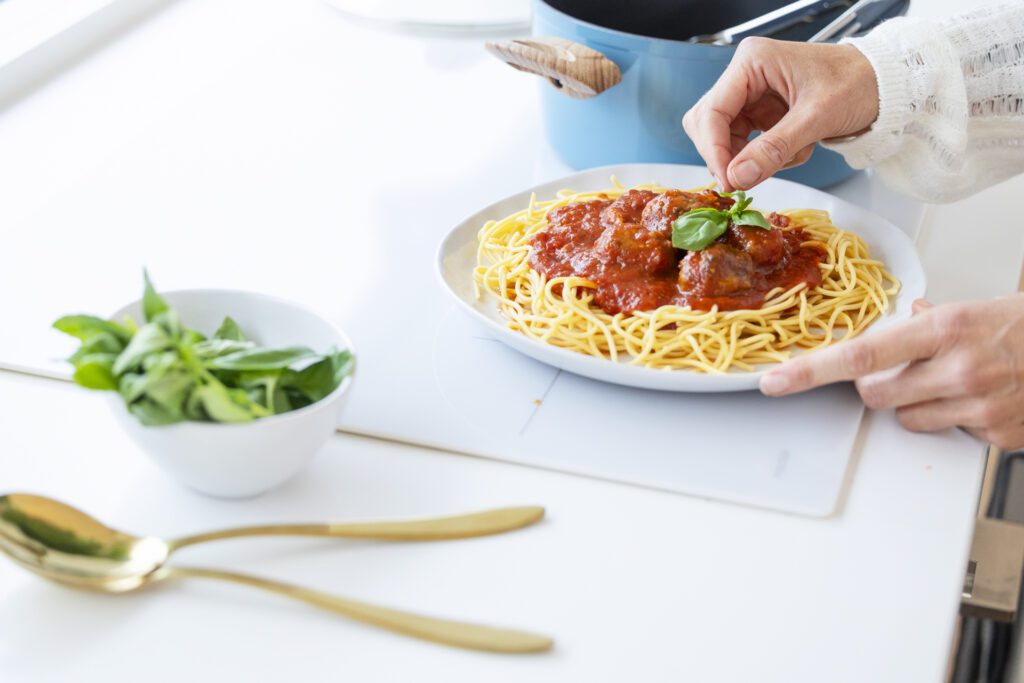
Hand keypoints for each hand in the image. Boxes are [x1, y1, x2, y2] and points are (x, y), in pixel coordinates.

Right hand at [682, 38, 878, 191]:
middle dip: (725, 155)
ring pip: (723, 137)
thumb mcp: (816, 118)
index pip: (712, 111)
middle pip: (708, 124)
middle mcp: (745, 76)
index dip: (714, 149)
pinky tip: (794, 151)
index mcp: (752, 63)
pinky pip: (744, 144)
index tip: (727, 181)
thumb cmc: (857, 84)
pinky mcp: (760, 114)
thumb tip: (737, 177)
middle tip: (743, 182)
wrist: (883, 85)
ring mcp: (751, 96)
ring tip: (786, 157)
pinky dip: (764, 157)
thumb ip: (774, 148)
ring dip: (748, 158)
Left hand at [759, 296, 1023, 449]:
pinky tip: (983, 398)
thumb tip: (895, 323)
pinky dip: (956, 419)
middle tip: (909, 369)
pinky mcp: (997, 435)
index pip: (859, 356)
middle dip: (877, 386)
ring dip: (916, 404)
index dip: (810, 372)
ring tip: (954, 382)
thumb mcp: (972, 309)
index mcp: (944, 330)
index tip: (775, 382)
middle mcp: (958, 370)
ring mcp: (978, 407)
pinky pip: (948, 434)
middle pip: (874, 396)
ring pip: (906, 420)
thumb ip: (926, 323)